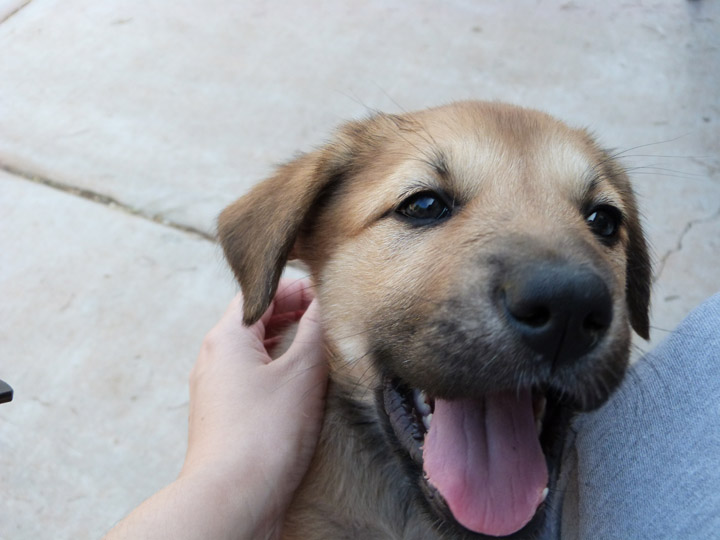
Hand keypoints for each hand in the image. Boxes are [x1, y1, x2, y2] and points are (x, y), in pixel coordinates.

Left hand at [104, 279, 327, 539]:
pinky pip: (255, 381)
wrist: (232, 499)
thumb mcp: (302, 373)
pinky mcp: (226, 417)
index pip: (262, 293)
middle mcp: (214, 358)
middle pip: (258, 321)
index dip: (299, 290)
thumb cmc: (265, 433)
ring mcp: (217, 389)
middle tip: (331, 323)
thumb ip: (316, 330)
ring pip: (258, 352)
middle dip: (296, 317)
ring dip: (290, 346)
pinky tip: (305, 388)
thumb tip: (327, 300)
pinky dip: (280, 373)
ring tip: (323, 352)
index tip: (330, 299)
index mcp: (226, 337)